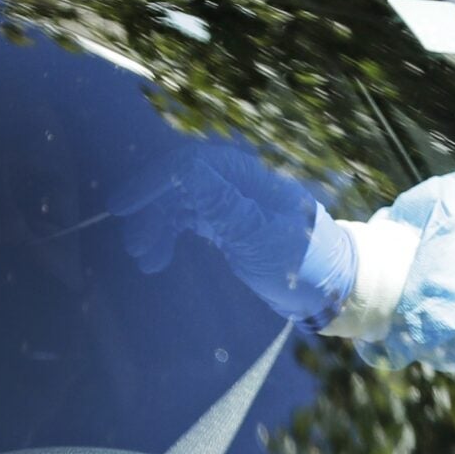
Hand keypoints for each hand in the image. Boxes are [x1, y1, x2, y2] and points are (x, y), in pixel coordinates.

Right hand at [110, 144, 354, 323]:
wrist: (331, 289)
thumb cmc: (306, 265)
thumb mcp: (264, 239)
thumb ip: (225, 207)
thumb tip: (187, 170)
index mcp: (253, 178)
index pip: (194, 164)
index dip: (155, 181)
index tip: (123, 208)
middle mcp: (241, 184)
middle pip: (183, 180)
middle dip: (152, 207)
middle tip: (133, 244)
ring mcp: (235, 203)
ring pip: (182, 202)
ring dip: (158, 226)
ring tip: (147, 260)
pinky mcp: (229, 224)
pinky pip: (190, 219)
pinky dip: (170, 236)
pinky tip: (156, 259)